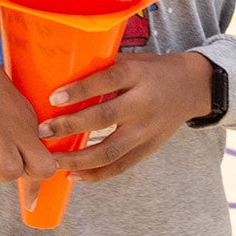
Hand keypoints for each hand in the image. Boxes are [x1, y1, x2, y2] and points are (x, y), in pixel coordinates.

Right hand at [0, 35, 56, 182]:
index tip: (33, 194)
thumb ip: (23, 131)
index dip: (40, 178)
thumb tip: (26, 158)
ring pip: (9, 172)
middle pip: (35, 170)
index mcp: (30, 121)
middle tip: (5, 162)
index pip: (47, 161)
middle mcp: (17, 129)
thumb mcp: (14, 105)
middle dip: (22, 175)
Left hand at [40, 51, 212, 182]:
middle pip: (104, 118)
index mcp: (137, 76)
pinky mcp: (148, 149)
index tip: (53, 98)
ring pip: (110, 151)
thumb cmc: (152, 71)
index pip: (107, 81)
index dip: (80, 91)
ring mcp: (147, 130)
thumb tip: (59, 72)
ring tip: (52, 160)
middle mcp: (143, 104)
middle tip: (42, 131)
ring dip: (78, 159)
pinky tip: (73, 175)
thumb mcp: (132, 61)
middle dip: (70, 127)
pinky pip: (120, 166)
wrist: (192, 88)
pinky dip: (95, 174)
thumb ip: (102, 68)